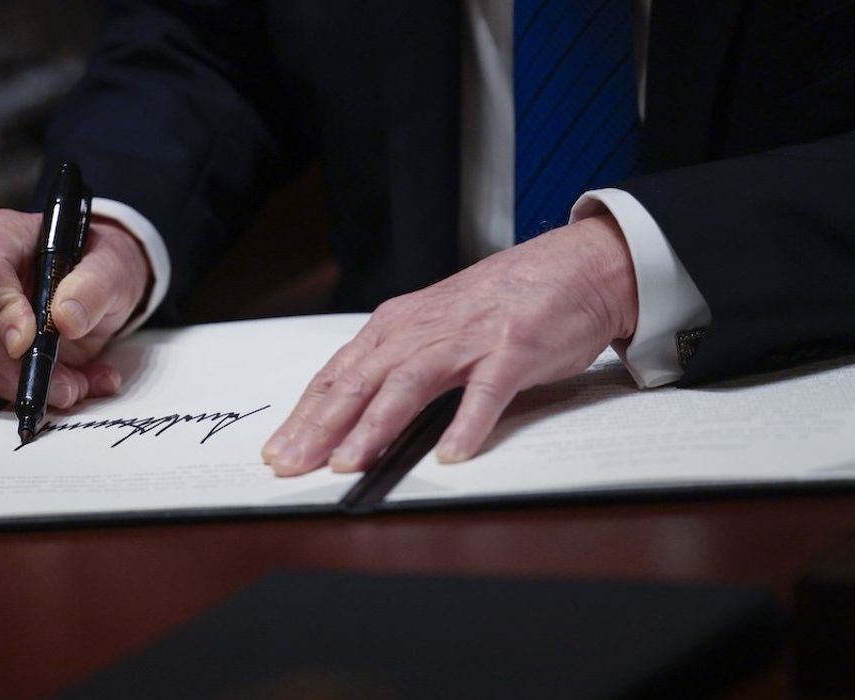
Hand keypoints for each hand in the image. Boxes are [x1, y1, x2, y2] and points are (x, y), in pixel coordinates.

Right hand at [0, 209, 149, 407]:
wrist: (98, 282)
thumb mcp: (112, 264)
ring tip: (79, 389)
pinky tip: (76, 386)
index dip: (3, 310)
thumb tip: (66, 321)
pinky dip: (34, 392)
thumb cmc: (98, 261)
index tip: (28, 342)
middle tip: (67, 387)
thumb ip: (94, 286)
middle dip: (19, 366)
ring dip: (28, 386)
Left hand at [262, 214, 638, 475]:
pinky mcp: (513, 351)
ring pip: (409, 384)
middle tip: (293, 464)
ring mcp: (468, 340)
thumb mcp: (437, 325)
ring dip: (376, 426)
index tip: (280, 450)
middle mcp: (424, 330)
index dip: (306, 414)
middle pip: (361, 381)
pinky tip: (450, 454)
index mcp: (400, 324)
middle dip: (321, 426)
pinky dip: (466, 424)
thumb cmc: (504, 301)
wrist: (574, 267)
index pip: (339, 374)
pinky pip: (485, 392)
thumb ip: (399, 362)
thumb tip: (354, 410)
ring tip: (350, 462)